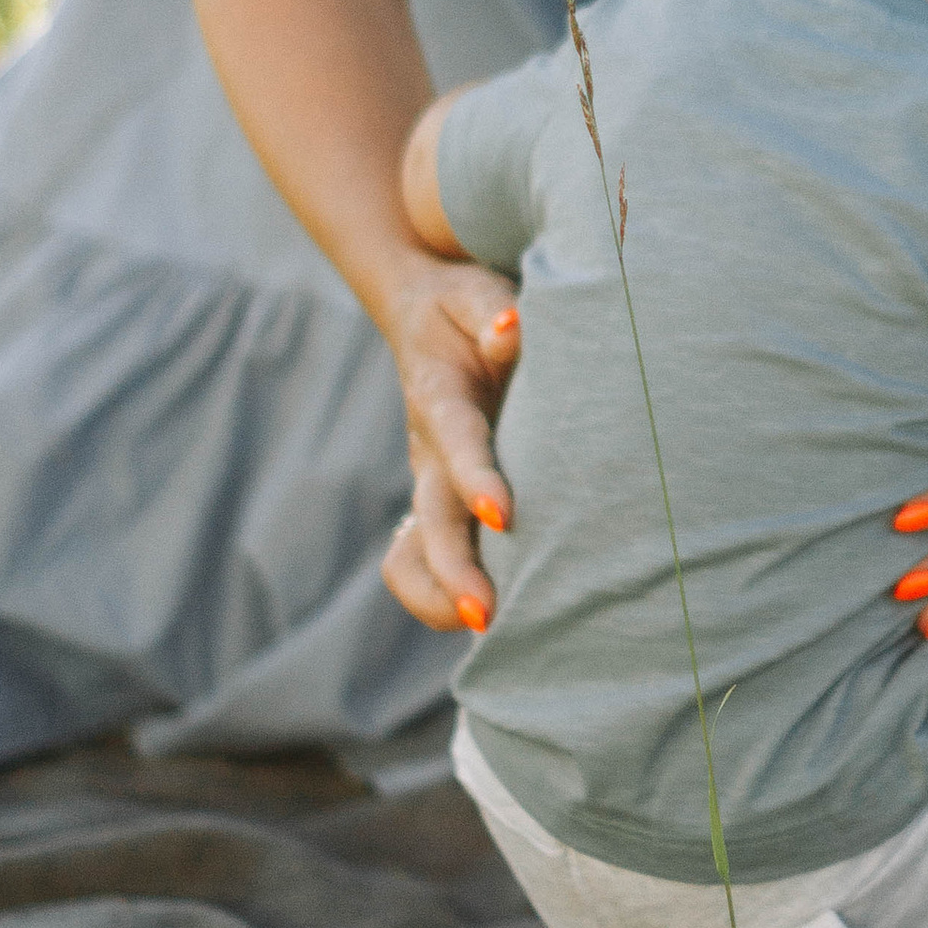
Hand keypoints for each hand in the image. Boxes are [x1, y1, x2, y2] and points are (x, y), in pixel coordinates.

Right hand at [379, 253, 521, 633]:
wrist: (423, 313)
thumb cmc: (465, 307)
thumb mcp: (477, 294)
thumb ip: (495, 310)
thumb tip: (512, 332)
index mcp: (439, 399)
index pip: (457, 442)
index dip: (476, 479)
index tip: (503, 515)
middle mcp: (428, 451)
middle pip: (430, 519)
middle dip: (454, 569)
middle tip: (488, 614)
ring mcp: (429, 482)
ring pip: (415, 554)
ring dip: (442, 596)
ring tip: (492, 633)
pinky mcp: (439, 502)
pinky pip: (423, 562)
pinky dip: (443, 596)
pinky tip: (493, 621)